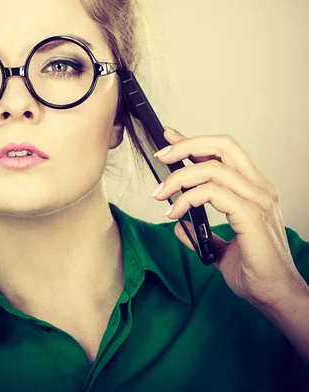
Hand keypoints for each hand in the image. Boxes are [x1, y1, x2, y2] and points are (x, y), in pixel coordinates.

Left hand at [151, 128, 306, 308]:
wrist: (276, 296)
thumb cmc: (255, 272)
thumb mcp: (221, 247)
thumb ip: (204, 232)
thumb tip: (180, 225)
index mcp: (254, 189)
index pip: (224, 151)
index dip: (194, 141)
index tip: (169, 138)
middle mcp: (259, 188)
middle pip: (222, 146)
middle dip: (187, 145)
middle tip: (161, 157)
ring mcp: (257, 200)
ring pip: (213, 168)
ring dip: (179, 178)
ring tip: (160, 195)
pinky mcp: (251, 216)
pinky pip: (213, 193)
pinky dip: (188, 198)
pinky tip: (175, 213)